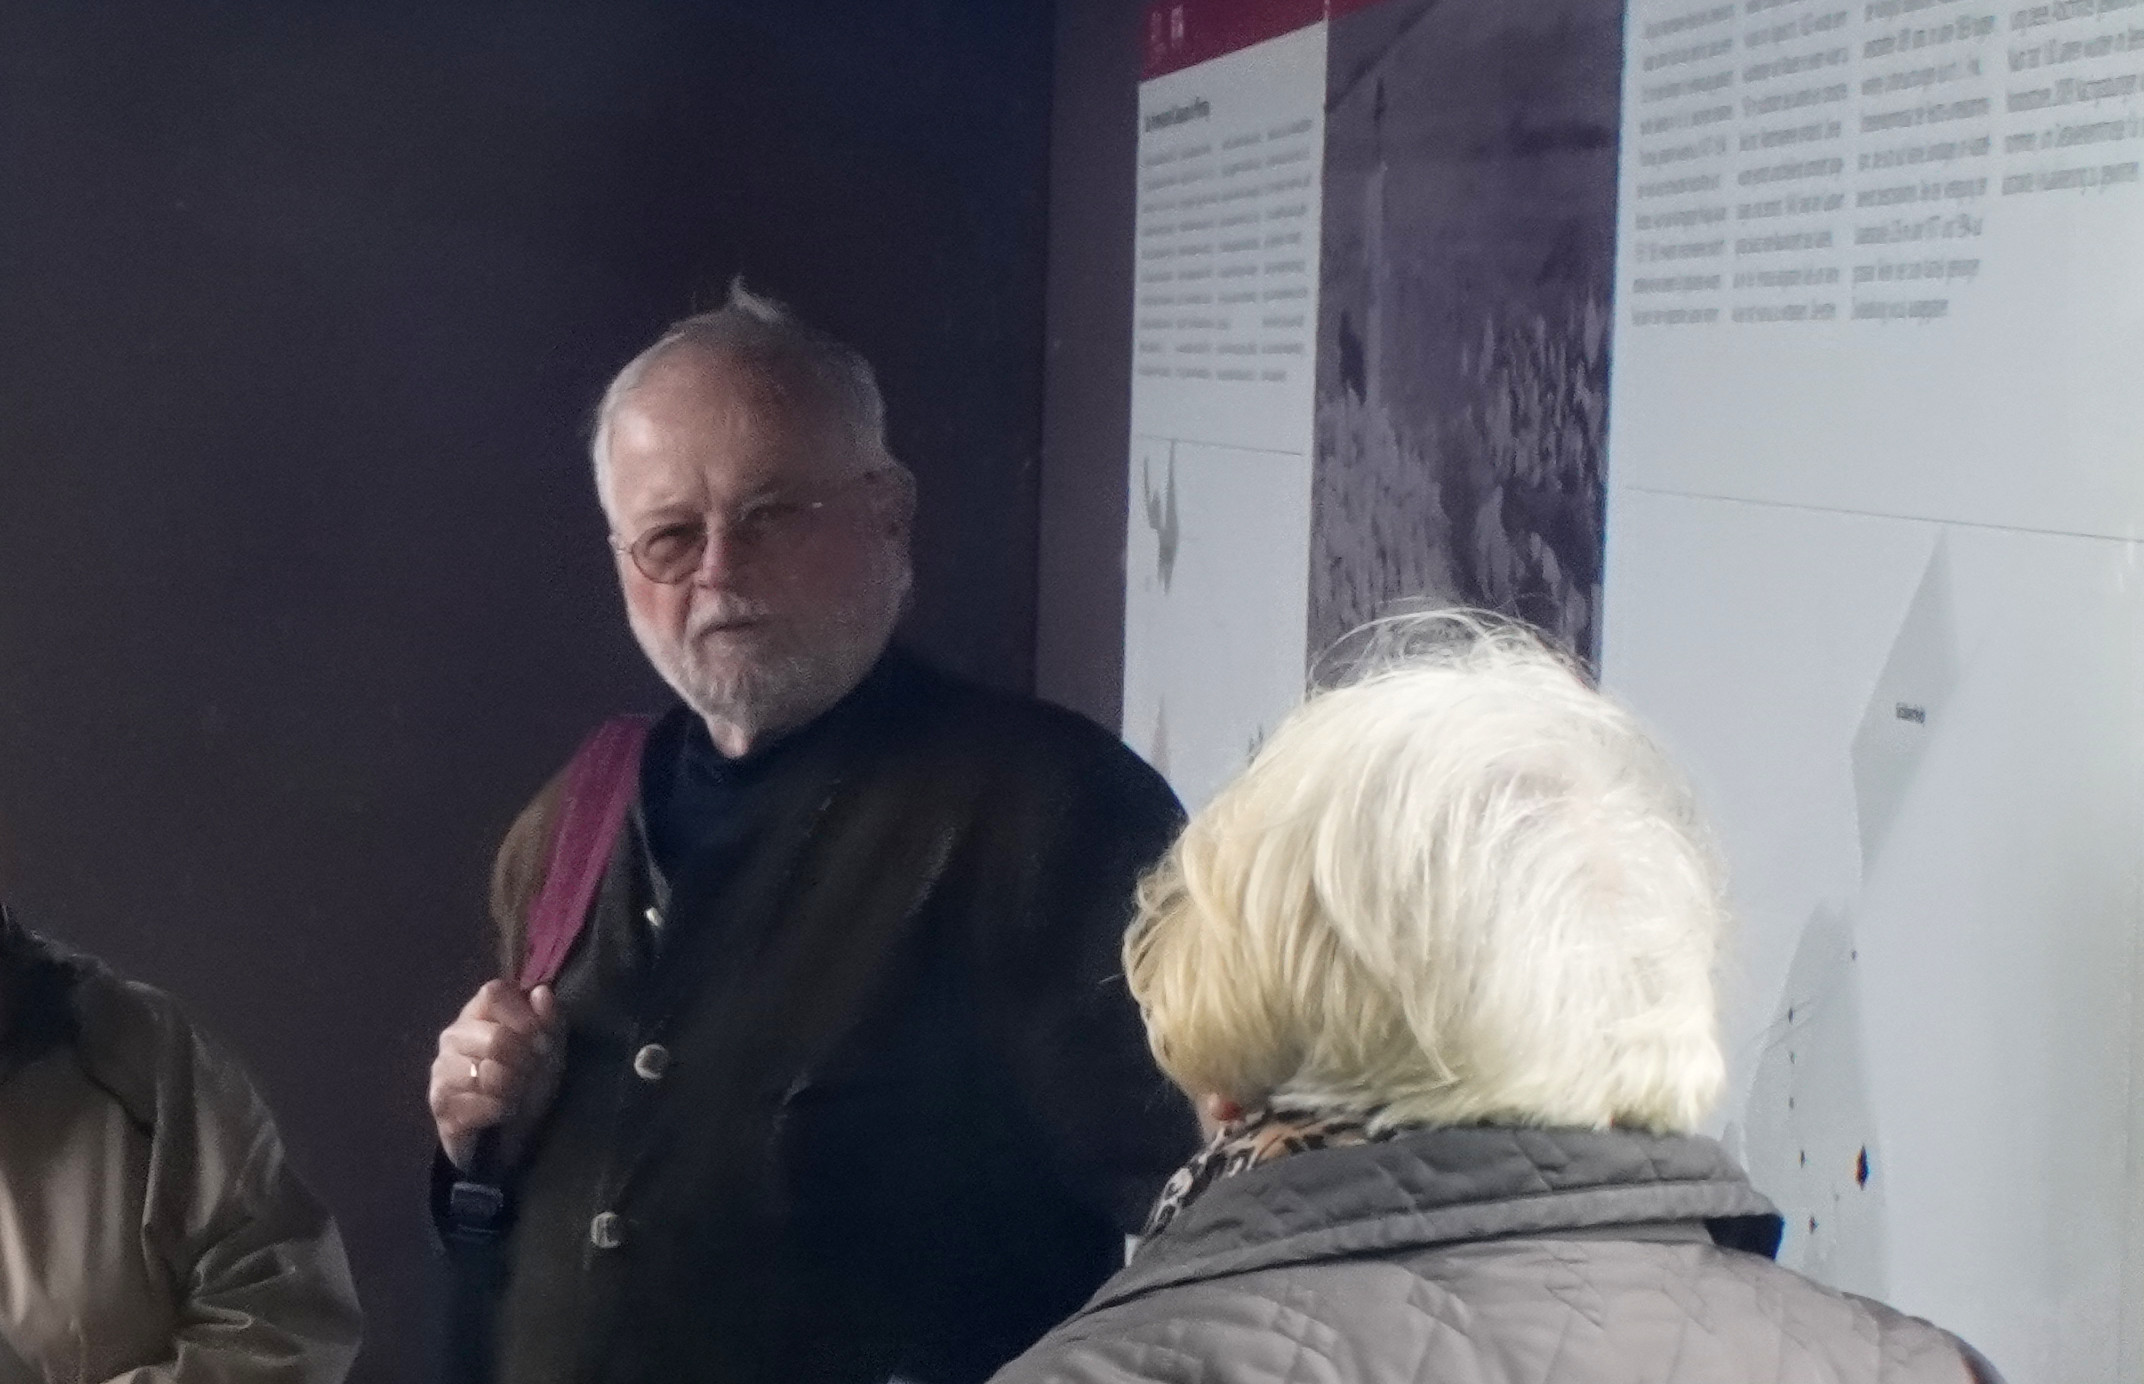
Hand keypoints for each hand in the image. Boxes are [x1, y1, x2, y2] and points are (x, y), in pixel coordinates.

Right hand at [429, 981, 563, 1171]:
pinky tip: (503, 1111)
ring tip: (517, 1093)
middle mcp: (454, 1035)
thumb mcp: (552, 1046)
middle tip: (531, 1073)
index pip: (494, 992)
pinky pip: (477, 1105)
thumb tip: (541, 993)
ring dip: (513, 1088)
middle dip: (525, 1061)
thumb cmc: (531, 1078)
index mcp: (480, 1011)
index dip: (525, 1016)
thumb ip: (550, 1017)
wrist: (515, 1129)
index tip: (543, 1041)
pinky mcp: (439, 1103)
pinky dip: (500, 1110)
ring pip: (486, 1074)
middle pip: (496, 1038)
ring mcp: (442, 1069)